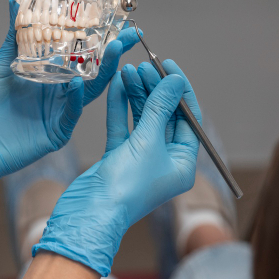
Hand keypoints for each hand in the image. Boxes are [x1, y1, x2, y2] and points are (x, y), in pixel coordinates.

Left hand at [0, 0, 141, 218]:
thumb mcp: (0, 66)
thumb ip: (13, 37)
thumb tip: (15, 3)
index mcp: (49, 77)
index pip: (79, 56)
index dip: (97, 40)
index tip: (115, 21)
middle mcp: (58, 94)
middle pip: (92, 72)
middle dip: (113, 54)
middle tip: (130, 35)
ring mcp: (59, 114)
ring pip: (88, 92)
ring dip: (102, 72)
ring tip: (114, 50)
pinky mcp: (55, 133)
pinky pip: (71, 114)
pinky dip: (75, 98)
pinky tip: (78, 83)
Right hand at [31, 60, 200, 275]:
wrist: (89, 213)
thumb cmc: (125, 186)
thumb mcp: (147, 142)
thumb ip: (159, 108)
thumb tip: (175, 81)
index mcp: (182, 163)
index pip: (188, 119)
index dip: (179, 90)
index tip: (170, 65)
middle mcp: (164, 161)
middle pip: (164, 116)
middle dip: (155, 89)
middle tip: (145, 65)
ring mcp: (139, 159)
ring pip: (141, 119)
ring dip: (136, 94)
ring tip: (129, 69)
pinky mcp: (117, 158)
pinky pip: (121, 126)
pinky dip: (119, 106)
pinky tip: (117, 85)